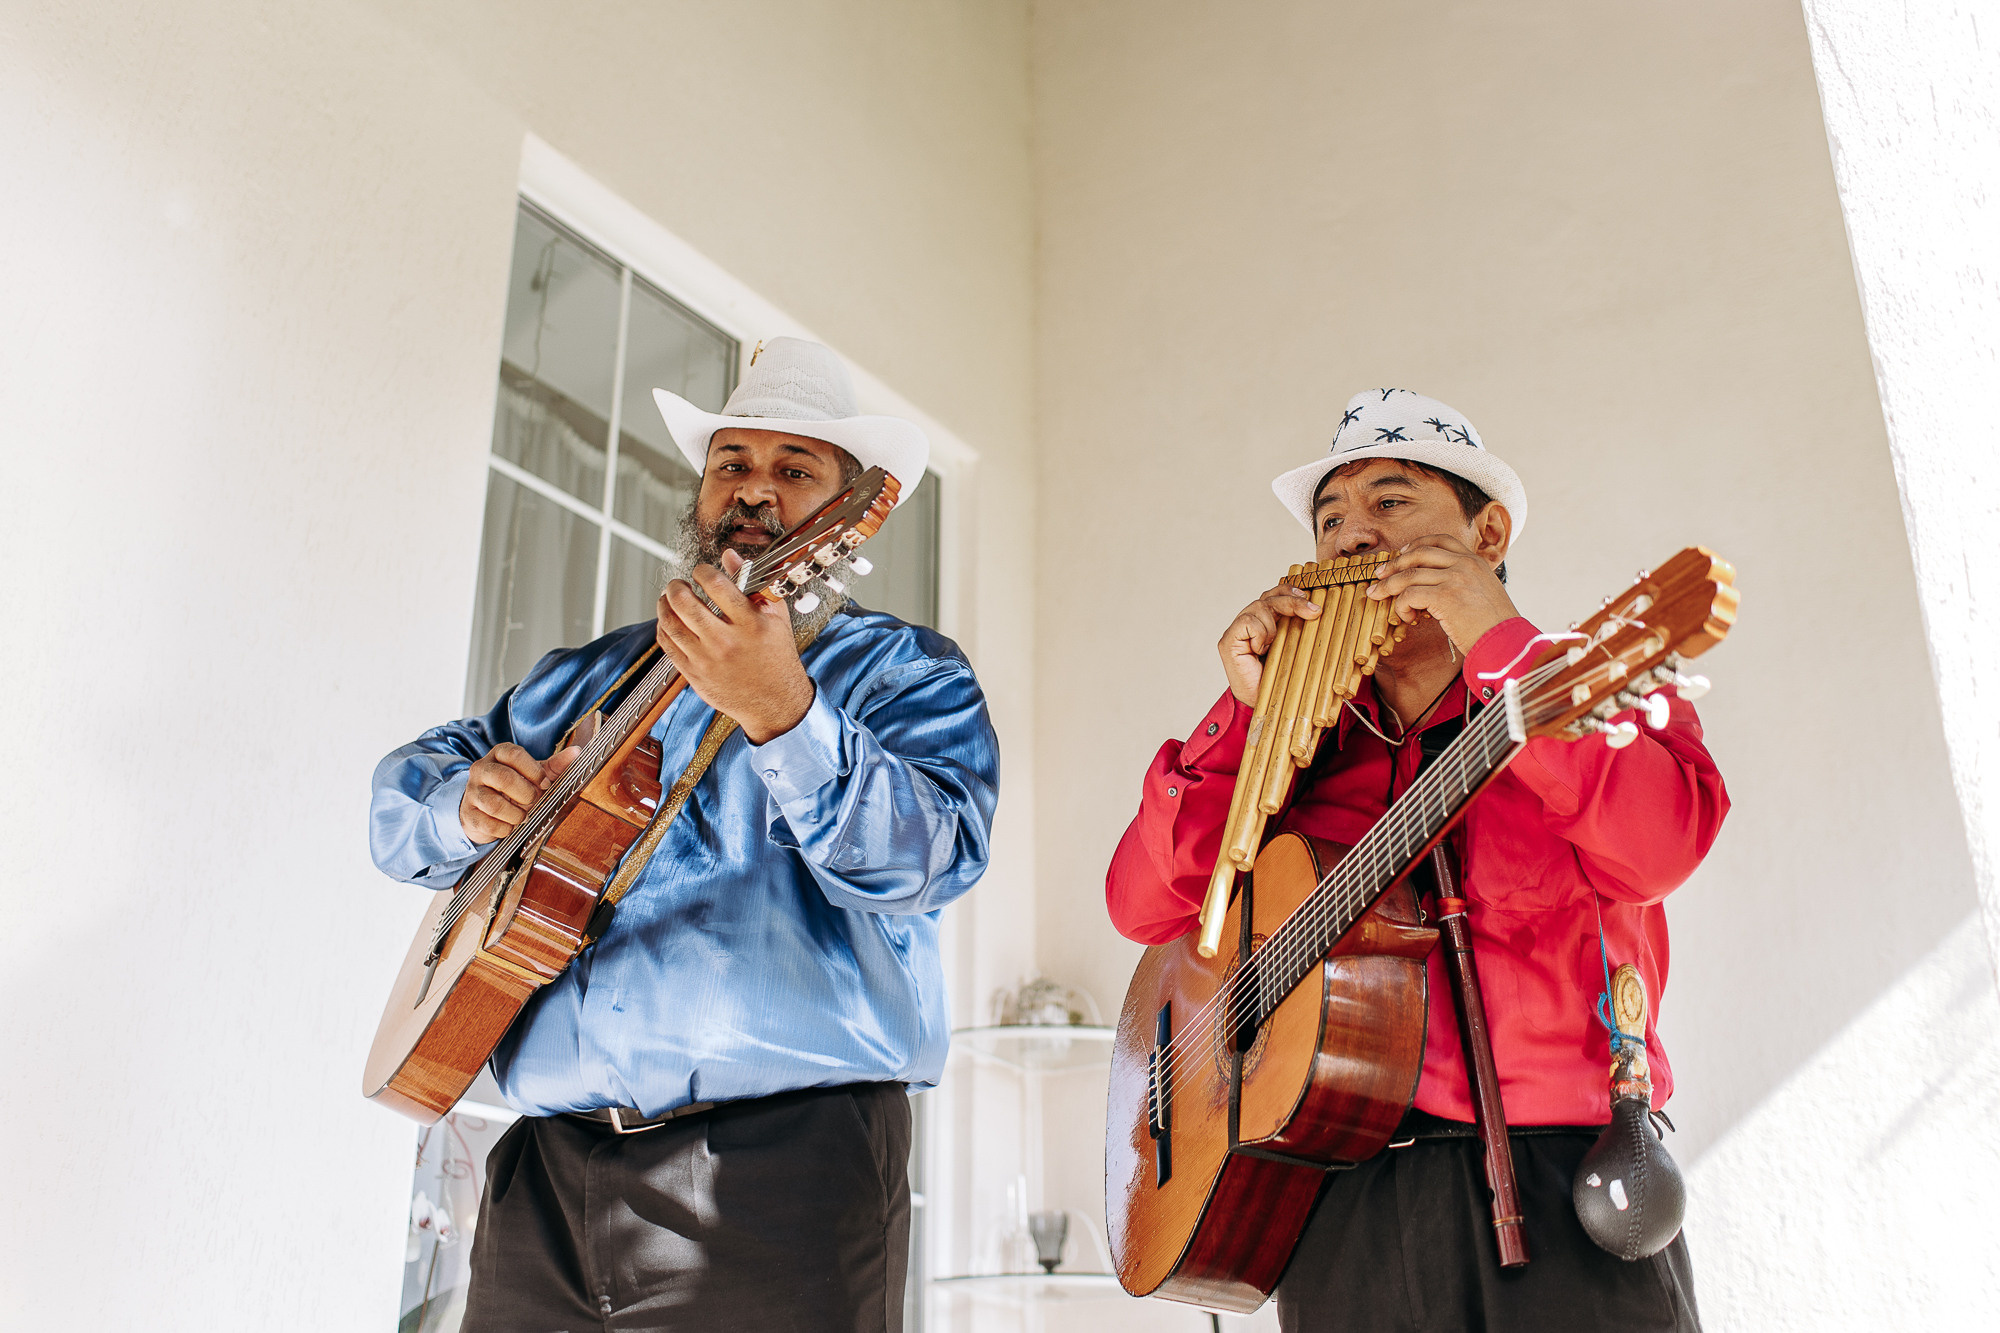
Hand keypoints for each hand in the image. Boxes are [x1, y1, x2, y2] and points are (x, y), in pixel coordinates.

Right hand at [459, 742, 580, 843]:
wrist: (484, 810)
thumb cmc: (514, 789)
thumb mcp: (534, 774)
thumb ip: (555, 765)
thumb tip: (577, 752)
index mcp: (499, 754)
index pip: (514, 754)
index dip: (533, 771)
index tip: (544, 784)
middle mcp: (482, 769)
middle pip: (503, 778)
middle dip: (525, 794)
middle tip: (533, 801)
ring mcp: (472, 792)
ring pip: (494, 804)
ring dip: (515, 814)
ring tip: (522, 816)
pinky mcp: (468, 814)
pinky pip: (488, 824)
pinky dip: (504, 829)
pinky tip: (509, 825)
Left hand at [656, 550, 814, 743]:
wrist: (775, 702)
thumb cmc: (776, 656)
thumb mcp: (776, 617)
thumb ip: (753, 583)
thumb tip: (730, 556)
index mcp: (750, 623)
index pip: (716, 585)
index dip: (702, 570)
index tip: (701, 570)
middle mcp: (726, 641)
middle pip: (685, 603)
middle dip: (676, 586)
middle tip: (678, 583)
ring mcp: (707, 659)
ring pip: (670, 624)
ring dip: (664, 605)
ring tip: (668, 599)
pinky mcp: (695, 674)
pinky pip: (668, 646)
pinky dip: (663, 628)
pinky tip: (668, 621)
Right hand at [1218, 583, 1323, 705]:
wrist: (1263, 705)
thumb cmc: (1279, 680)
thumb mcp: (1295, 648)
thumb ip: (1298, 628)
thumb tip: (1319, 610)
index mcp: (1264, 621)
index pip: (1274, 594)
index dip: (1291, 592)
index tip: (1310, 600)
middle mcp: (1247, 621)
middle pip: (1269, 597)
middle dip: (1293, 602)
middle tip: (1313, 612)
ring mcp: (1236, 630)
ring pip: (1258, 606)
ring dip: (1273, 625)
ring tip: (1272, 646)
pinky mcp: (1227, 640)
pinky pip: (1247, 622)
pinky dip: (1259, 635)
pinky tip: (1260, 650)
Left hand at [1366, 535, 1518, 655]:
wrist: (1507, 644)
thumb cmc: (1493, 627)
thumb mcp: (1483, 594)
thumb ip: (1463, 583)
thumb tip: (1431, 587)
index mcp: (1475, 561)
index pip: (1441, 540)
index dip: (1416, 545)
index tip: (1400, 555)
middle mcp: (1466, 565)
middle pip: (1419, 553)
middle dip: (1394, 564)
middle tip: (1379, 575)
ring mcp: (1456, 578)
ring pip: (1409, 574)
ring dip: (1389, 587)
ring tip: (1378, 596)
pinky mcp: (1445, 597)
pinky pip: (1410, 594)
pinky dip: (1401, 606)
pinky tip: (1406, 617)